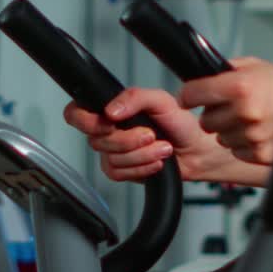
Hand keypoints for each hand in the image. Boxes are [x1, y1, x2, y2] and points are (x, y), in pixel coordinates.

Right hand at [63, 87, 221, 182]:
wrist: (196, 149)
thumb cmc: (180, 122)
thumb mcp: (161, 100)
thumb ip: (135, 98)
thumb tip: (111, 110)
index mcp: (112, 109)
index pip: (76, 113)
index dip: (85, 121)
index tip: (109, 124)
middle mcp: (109, 130)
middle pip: (97, 140)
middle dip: (128, 140)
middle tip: (151, 134)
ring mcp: (114, 152)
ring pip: (110, 159)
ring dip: (141, 155)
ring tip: (162, 147)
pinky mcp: (122, 170)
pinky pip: (118, 174)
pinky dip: (141, 168)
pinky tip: (155, 161)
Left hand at [179, 57, 272, 164]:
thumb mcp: (255, 66)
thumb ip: (227, 70)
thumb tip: (200, 76)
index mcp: (241, 86)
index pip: (193, 94)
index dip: (189, 95)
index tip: (190, 97)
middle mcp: (245, 112)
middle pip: (205, 121)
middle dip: (215, 114)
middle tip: (233, 107)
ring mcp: (253, 136)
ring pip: (220, 138)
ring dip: (230, 130)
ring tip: (251, 119)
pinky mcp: (260, 154)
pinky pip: (237, 151)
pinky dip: (244, 144)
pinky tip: (259, 132)